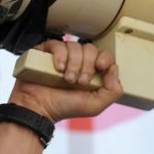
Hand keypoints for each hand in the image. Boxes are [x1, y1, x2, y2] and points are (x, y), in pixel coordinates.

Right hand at [8, 39, 122, 123]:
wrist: (38, 109)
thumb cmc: (64, 108)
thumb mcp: (95, 105)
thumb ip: (113, 90)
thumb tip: (115, 67)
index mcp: (91, 71)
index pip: (103, 55)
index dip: (104, 58)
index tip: (99, 68)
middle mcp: (77, 61)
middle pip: (90, 48)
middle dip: (87, 66)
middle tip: (79, 82)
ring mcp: (61, 56)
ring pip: (74, 45)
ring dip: (73, 64)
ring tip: (66, 79)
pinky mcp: (45, 52)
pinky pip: (57, 44)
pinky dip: (60, 56)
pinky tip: (58, 69)